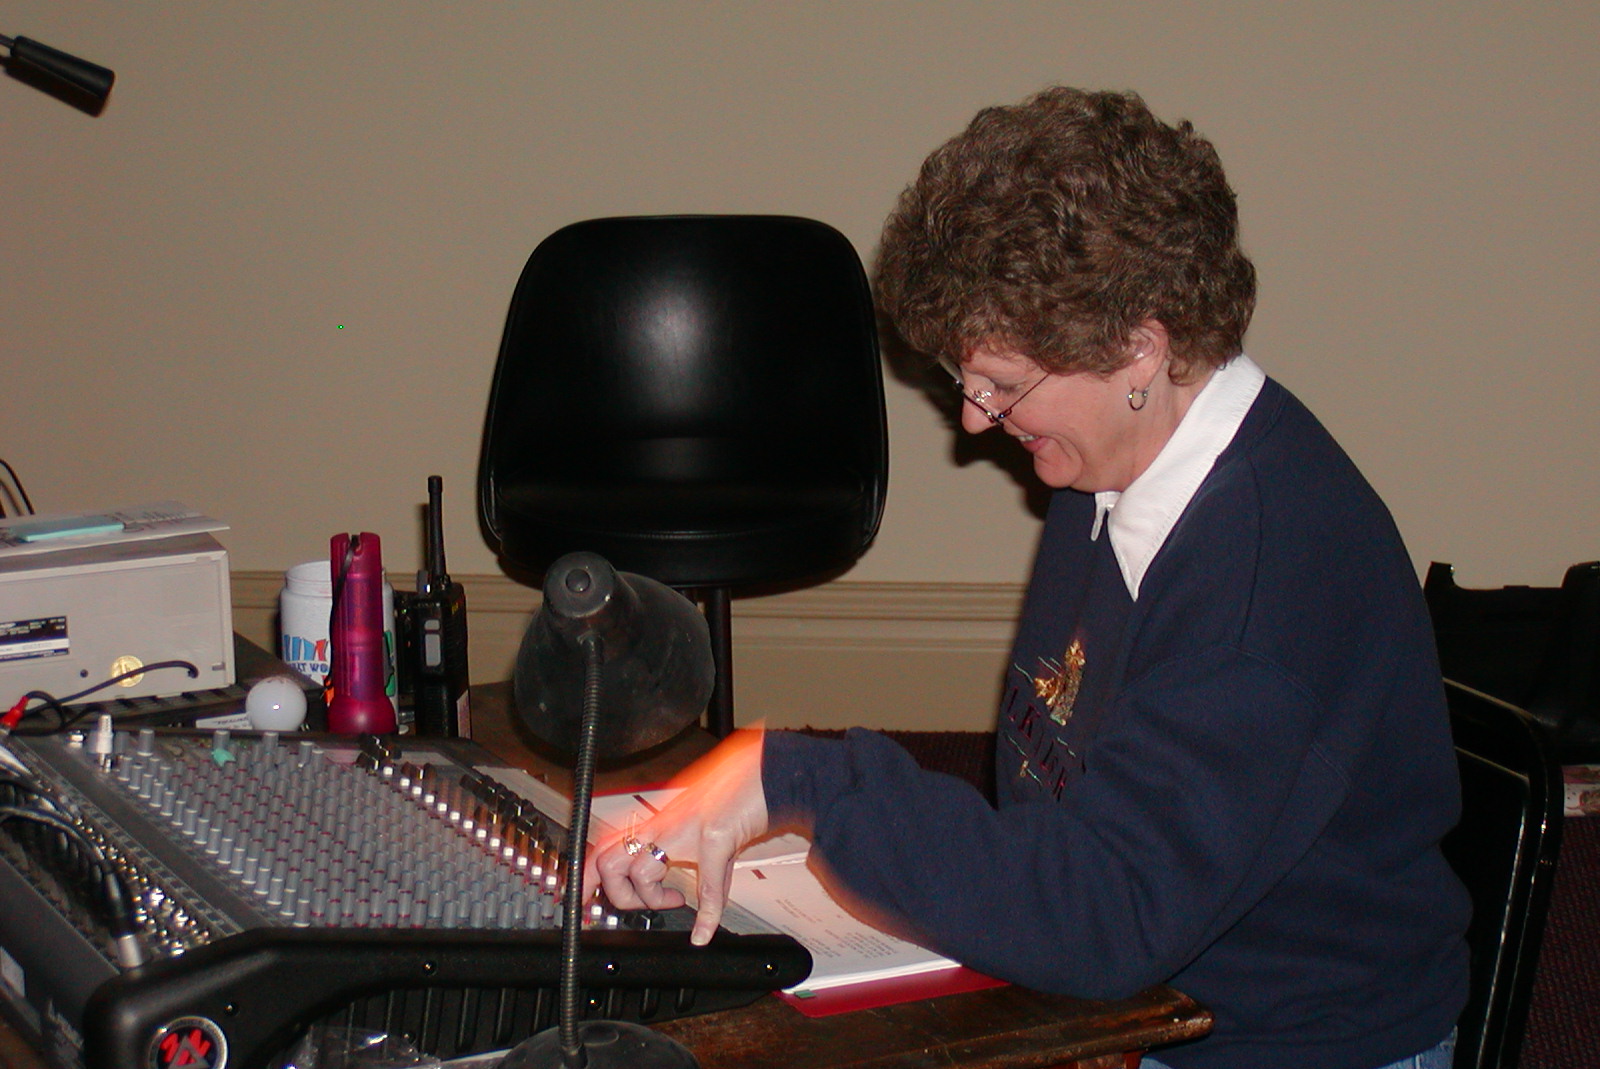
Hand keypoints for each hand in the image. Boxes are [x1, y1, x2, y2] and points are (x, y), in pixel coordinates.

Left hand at [589, 728, 767, 944]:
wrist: (766, 774)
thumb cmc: (739, 799)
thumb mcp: (714, 845)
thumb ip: (704, 882)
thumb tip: (703, 924)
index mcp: (659, 823)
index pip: (606, 847)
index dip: (585, 876)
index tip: (577, 900)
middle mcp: (664, 823)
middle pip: (611, 860)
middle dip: (617, 894)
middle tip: (641, 905)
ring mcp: (685, 828)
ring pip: (641, 868)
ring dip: (651, 897)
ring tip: (672, 900)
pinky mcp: (713, 836)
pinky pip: (705, 883)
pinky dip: (706, 913)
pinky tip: (706, 929)